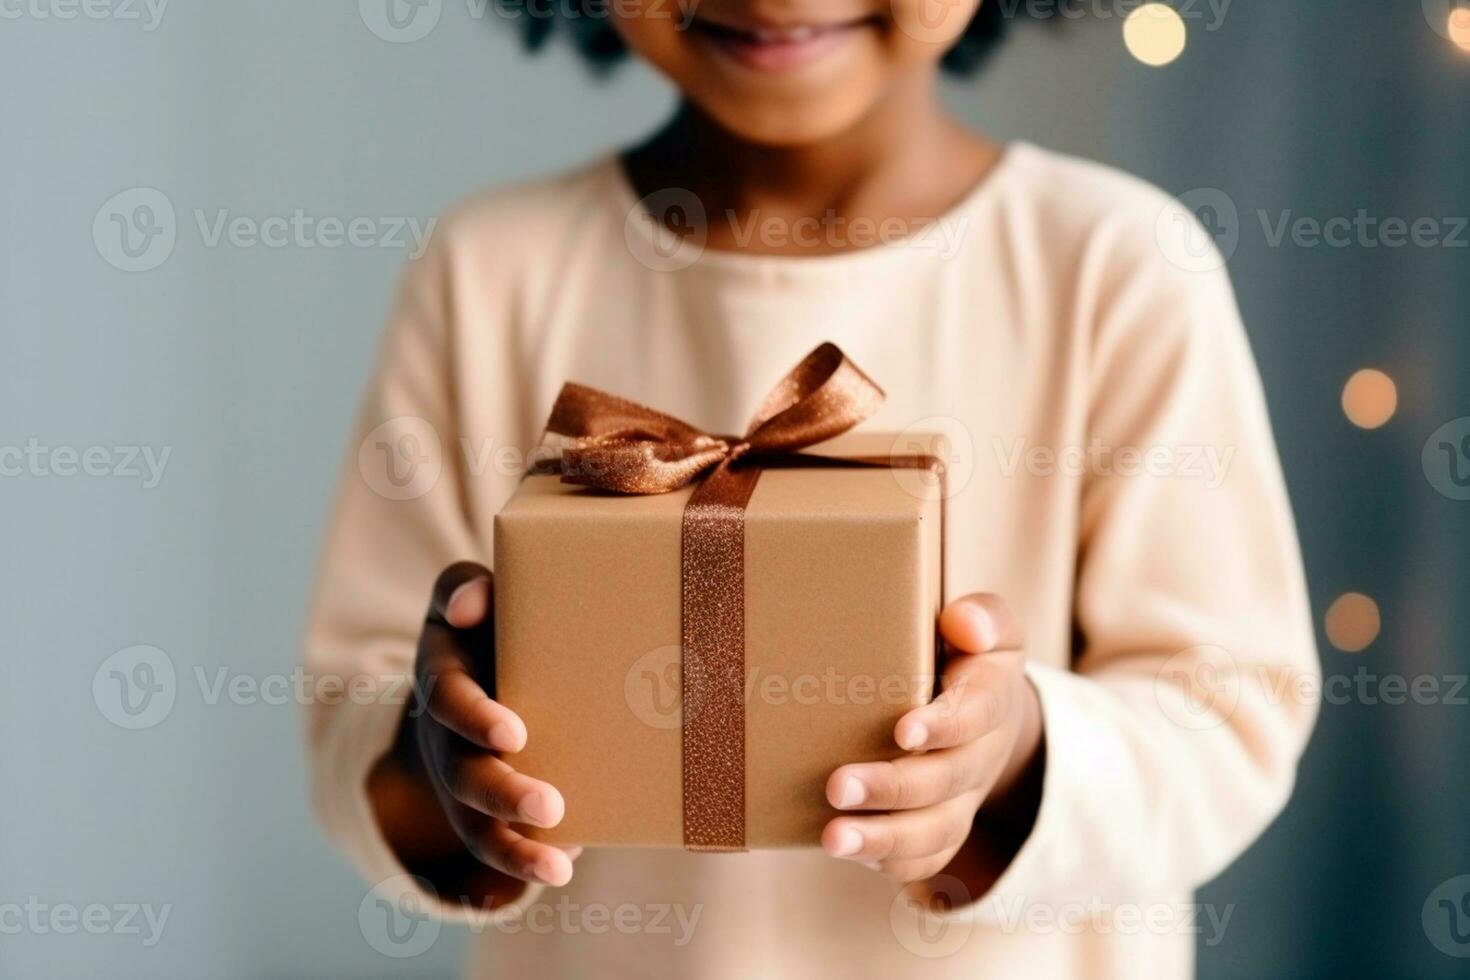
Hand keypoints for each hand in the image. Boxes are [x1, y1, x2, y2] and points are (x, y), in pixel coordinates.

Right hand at [409, 561, 579, 886]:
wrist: (479, 675)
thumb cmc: (486, 628)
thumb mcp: (467, 599)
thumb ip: (464, 587)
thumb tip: (471, 602)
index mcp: (443, 680)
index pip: (448, 702)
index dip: (476, 719)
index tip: (514, 733)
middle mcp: (447, 741)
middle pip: (464, 776)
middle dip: (503, 794)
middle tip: (549, 805)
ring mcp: (465, 784)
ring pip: (479, 828)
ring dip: (515, 851)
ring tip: (558, 869)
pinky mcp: (490, 812)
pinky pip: (501, 847)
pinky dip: (527, 861)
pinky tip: (566, 863)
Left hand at [820, 593, 1041, 883]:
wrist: (992, 713)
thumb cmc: (969, 657)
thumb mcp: (990, 627)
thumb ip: (983, 617)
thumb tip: (962, 621)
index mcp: (990, 698)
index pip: (976, 714)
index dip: (943, 726)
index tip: (902, 732)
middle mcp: (981, 756)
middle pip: (946, 781)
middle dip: (892, 788)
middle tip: (837, 786)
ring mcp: (964, 798)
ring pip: (936, 831)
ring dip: (884, 838)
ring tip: (833, 837)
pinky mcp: (945, 826)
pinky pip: (929, 858)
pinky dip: (893, 861)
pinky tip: (851, 851)